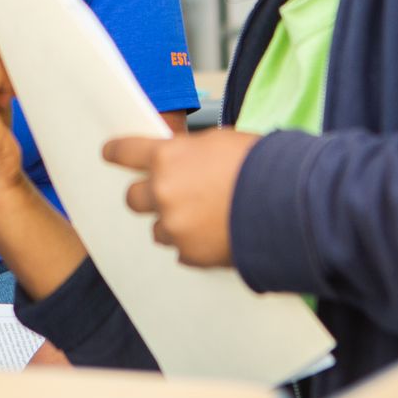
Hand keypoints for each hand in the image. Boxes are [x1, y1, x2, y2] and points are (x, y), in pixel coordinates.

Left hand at [103, 126, 260, 267]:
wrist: (288, 203)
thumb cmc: (260, 164)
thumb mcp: (219, 143)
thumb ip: (190, 152)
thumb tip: (182, 159)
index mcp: (166, 157)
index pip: (125, 152)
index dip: (115, 152)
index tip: (108, 153)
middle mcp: (162, 192)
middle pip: (133, 198)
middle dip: (147, 196)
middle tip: (165, 196)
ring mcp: (174, 226)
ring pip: (158, 228)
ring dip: (173, 224)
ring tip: (204, 218)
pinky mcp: (190, 254)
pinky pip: (181, 252)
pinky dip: (194, 246)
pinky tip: (216, 236)